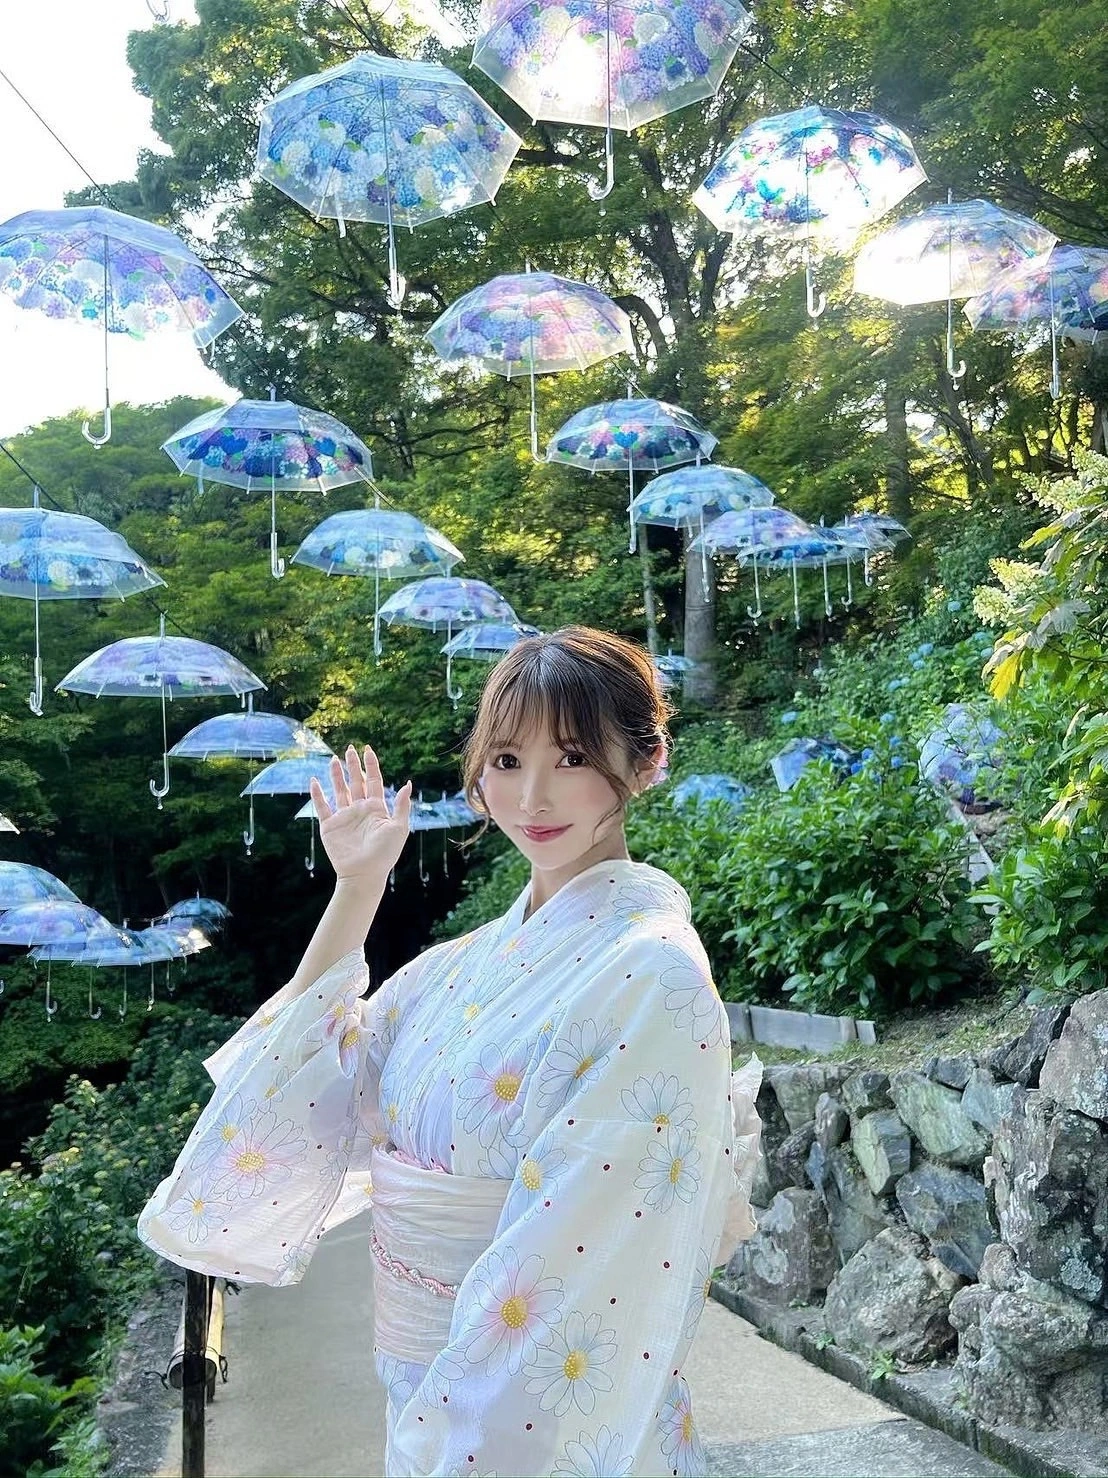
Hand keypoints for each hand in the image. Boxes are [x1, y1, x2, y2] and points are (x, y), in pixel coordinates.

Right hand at [309, 745, 411, 883]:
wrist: (364, 874)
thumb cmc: (384, 854)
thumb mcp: (399, 828)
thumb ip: (402, 806)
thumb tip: (408, 784)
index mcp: (377, 809)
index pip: (373, 781)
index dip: (371, 764)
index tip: (367, 749)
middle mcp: (360, 810)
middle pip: (355, 782)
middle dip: (352, 765)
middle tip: (349, 748)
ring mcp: (344, 817)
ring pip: (339, 790)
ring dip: (336, 775)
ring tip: (333, 759)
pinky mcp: (330, 826)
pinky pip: (322, 806)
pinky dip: (317, 794)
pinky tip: (314, 781)